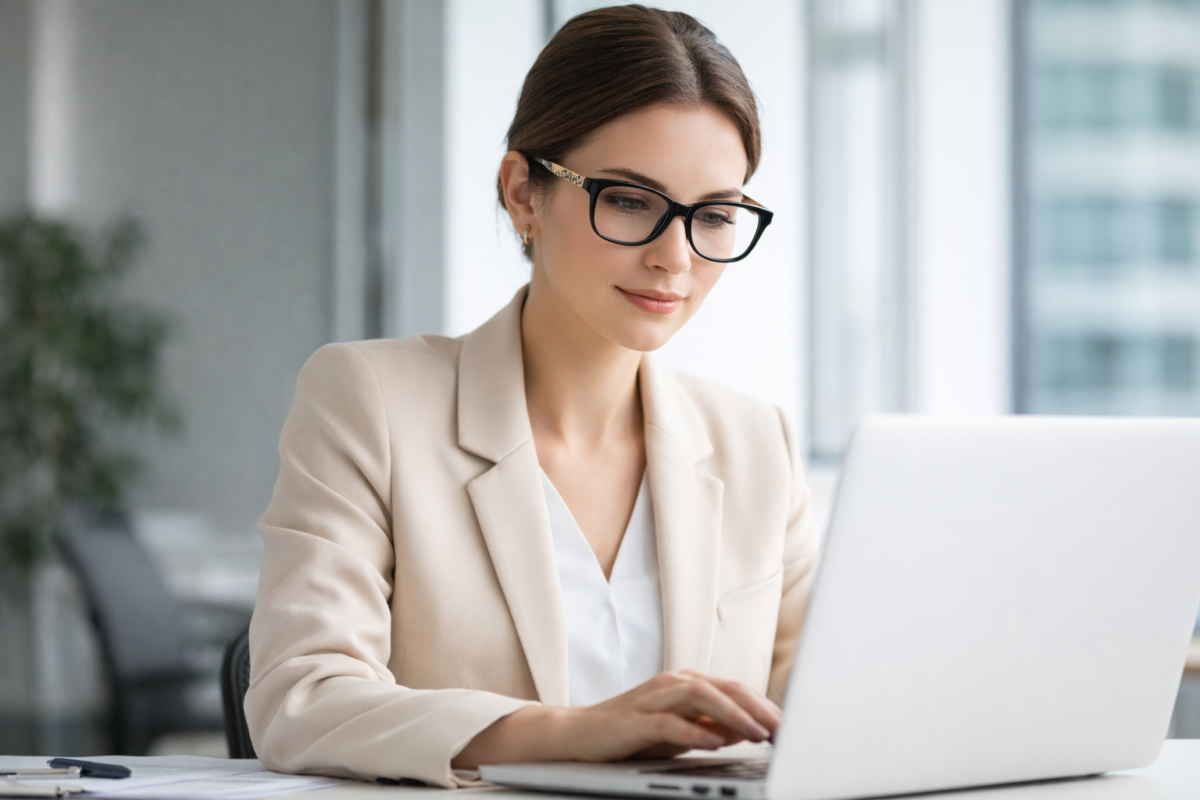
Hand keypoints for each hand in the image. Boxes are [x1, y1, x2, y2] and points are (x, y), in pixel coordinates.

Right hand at [452, 670, 779, 768]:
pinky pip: (670, 722)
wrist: (577, 735)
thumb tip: (747, 731)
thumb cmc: (630, 734)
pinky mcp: (635, 719)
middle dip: (758, 707)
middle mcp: (673, 683)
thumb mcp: (678, 732)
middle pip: (725, 687)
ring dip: (734, 715)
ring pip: (702, 697)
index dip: (764, 705)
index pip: (734, 689)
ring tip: (758, 733)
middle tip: (784, 728)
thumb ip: (710, 728)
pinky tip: (715, 743)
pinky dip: (695, 731)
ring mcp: (653, 698)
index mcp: (686, 684)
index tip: (790, 724)